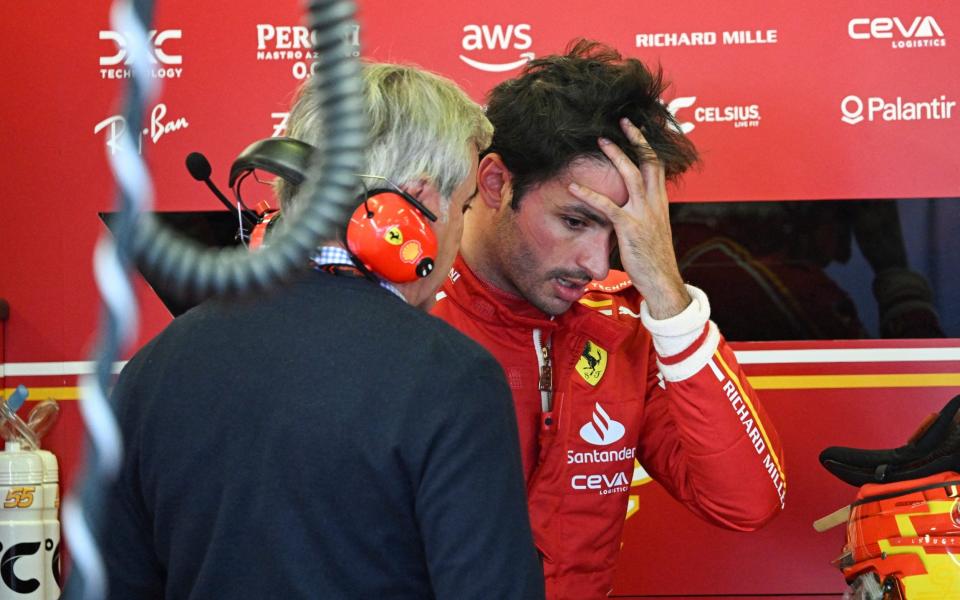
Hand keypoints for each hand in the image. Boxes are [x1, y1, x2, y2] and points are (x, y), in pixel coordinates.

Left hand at [568, 118, 689, 318]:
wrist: (662, 281)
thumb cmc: (654, 259)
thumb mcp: (653, 230)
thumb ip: (644, 213)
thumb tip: (632, 205)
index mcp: (660, 203)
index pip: (658, 166)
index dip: (649, 145)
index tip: (639, 129)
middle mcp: (655, 203)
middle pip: (649, 161)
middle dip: (636, 139)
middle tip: (623, 121)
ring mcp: (643, 214)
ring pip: (630, 175)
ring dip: (615, 155)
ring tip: (600, 140)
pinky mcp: (630, 227)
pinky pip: (607, 206)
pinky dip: (588, 194)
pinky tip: (573, 187)